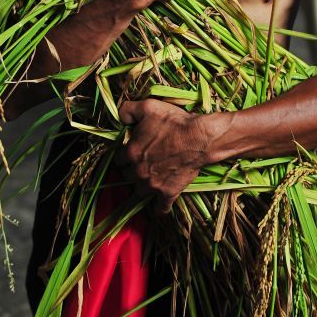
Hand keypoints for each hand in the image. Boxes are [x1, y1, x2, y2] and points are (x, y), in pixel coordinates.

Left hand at [117, 99, 207, 213]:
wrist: (198, 138)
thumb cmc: (173, 121)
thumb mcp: (147, 107)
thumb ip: (127, 110)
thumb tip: (119, 118)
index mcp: (130, 152)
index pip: (118, 159)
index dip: (123, 154)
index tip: (129, 152)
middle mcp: (138, 172)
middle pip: (126, 176)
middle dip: (131, 170)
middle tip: (140, 164)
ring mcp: (152, 185)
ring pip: (139, 191)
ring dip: (142, 186)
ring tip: (148, 180)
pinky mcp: (168, 193)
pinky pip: (159, 208)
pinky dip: (157, 209)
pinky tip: (157, 207)